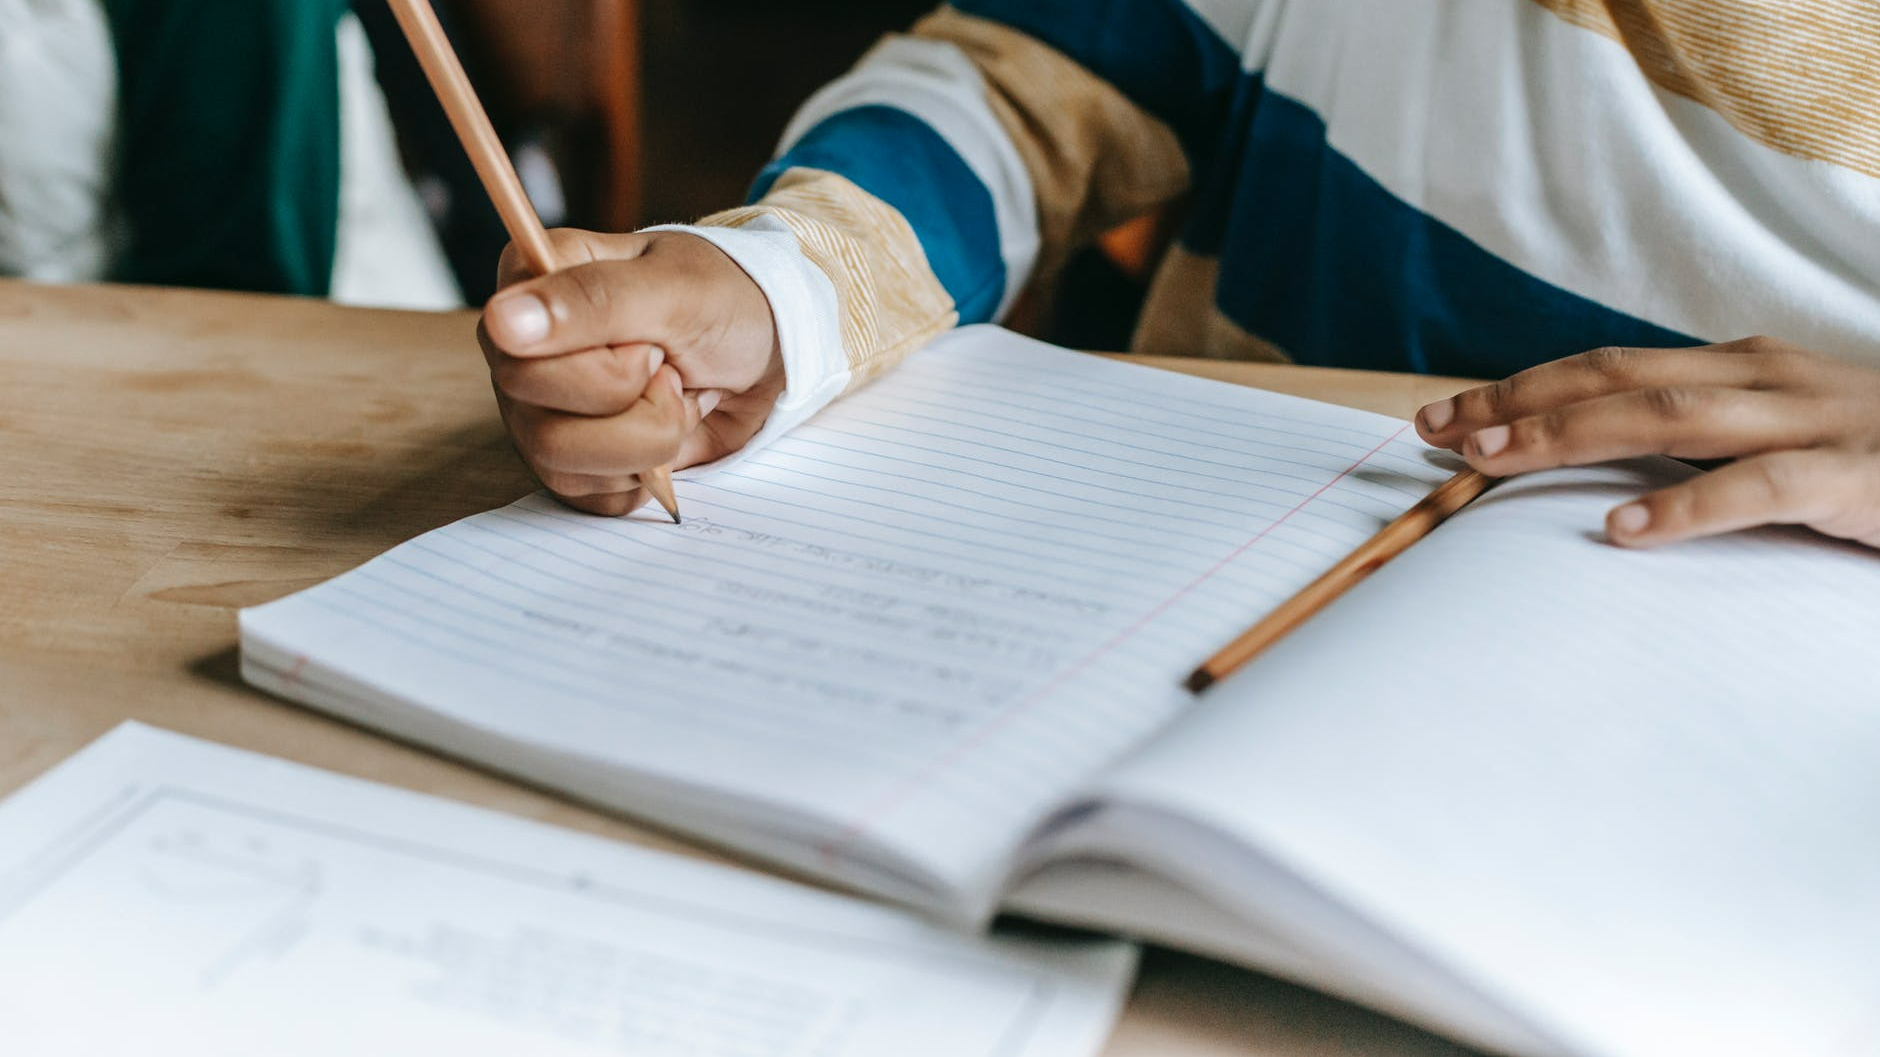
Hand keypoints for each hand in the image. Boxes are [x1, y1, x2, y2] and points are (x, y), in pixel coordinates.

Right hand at [479, 229, 784, 515]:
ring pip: (562, 465)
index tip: (649, 345)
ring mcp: (541, 411)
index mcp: (528, 286)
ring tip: (677, 396)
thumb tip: (502, 322)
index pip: (516, 357)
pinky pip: (591, 497)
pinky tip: (670, 428)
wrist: (771, 347)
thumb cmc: (723, 300)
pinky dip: (648, 472)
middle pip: (540, 423)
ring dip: (648, 439)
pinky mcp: (574, 462)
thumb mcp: (672, 289)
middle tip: (671, 368)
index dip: (601, 369)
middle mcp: (520, 352)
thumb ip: (591, 300)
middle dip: (636, 406)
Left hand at [1414, 337, 1879, 548]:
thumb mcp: (1781, 432)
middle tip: (1438, 434)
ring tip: (1493, 462)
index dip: (1522, 387)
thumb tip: (1602, 470)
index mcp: (1742, 367)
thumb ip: (1703, 439)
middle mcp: (1766, 378)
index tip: (1445, 414)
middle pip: (1619, 380)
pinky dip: (1687, 506)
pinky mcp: (1856, 476)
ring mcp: (1812, 420)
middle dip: (1519, 403)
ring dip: (1571, 436)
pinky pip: (1761, 486)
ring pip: (1670, 418)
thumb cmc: (1879, 452)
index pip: (1609, 368)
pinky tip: (1624, 530)